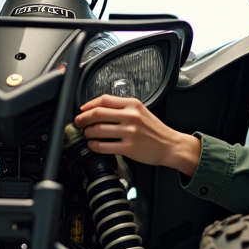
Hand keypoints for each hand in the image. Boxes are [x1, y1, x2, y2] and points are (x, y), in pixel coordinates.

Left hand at [73, 95, 201, 175]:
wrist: (170, 145)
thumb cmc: (155, 130)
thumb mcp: (141, 111)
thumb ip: (122, 108)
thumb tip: (98, 109)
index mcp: (132, 104)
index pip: (103, 100)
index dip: (88, 105)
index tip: (82, 110)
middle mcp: (131, 116)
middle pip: (97, 113)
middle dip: (82, 118)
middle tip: (78, 123)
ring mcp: (129, 132)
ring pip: (98, 130)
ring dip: (87, 133)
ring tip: (86, 135)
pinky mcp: (129, 148)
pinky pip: (103, 146)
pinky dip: (94, 146)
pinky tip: (93, 145)